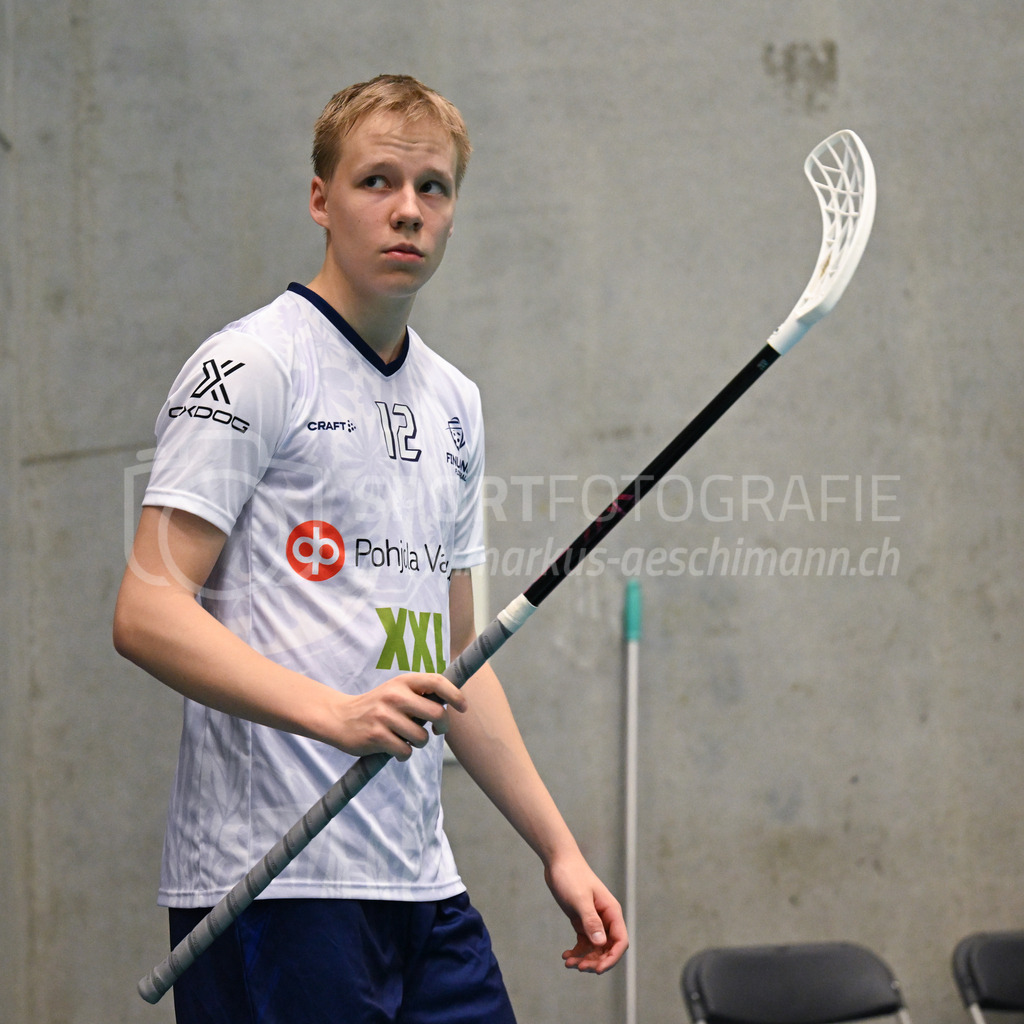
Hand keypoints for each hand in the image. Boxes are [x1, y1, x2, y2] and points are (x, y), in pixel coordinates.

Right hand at [331, 673, 466, 759]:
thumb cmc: (377, 707)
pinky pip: (405, 751)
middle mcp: (394, 695)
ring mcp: (384, 715)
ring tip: (407, 739)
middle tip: (437, 731)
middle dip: (443, 727)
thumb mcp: (396, 691)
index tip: (463, 708)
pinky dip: (404, 754)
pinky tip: (395, 748)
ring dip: (419, 743)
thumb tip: (450, 704)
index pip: (437, 681)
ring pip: (422, 737)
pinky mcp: (376, 736)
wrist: (340, 718)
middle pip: (436, 713)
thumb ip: (419, 695)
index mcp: (403, 681)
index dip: (455, 694)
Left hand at [545, 850, 628, 973]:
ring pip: (595, 948)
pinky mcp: (581, 920)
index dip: (612, 958)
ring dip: (584, 959)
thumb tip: (602, 944)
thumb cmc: (571, 876)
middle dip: (595, 961)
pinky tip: (565, 955)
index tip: (597, 969)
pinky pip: (583, 942)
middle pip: (607, 948)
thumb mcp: (580, 899)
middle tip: (579, 967)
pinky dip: (576, 951)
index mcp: (611, 912)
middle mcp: (605, 918)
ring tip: (568, 962)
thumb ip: (591, 921)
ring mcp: (594, 920)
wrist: (558, 861)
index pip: (620, 941)